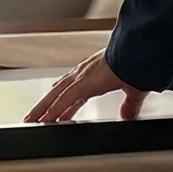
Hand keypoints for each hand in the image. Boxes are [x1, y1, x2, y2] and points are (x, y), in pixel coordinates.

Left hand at [24, 50, 145, 123]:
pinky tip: (45, 120)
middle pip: (58, 93)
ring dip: (42, 109)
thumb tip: (128, 116)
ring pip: (55, 96)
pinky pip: (64, 99)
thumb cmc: (139, 63)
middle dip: (45, 106)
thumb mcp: (133, 90)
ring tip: (30, 121)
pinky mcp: (85, 82)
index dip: (62, 105)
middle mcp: (84, 74)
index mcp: (95, 75)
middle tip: (33, 117)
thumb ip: (129, 105)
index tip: (54, 114)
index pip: (72, 92)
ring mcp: (82, 77)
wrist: (142, 50)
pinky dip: (54, 110)